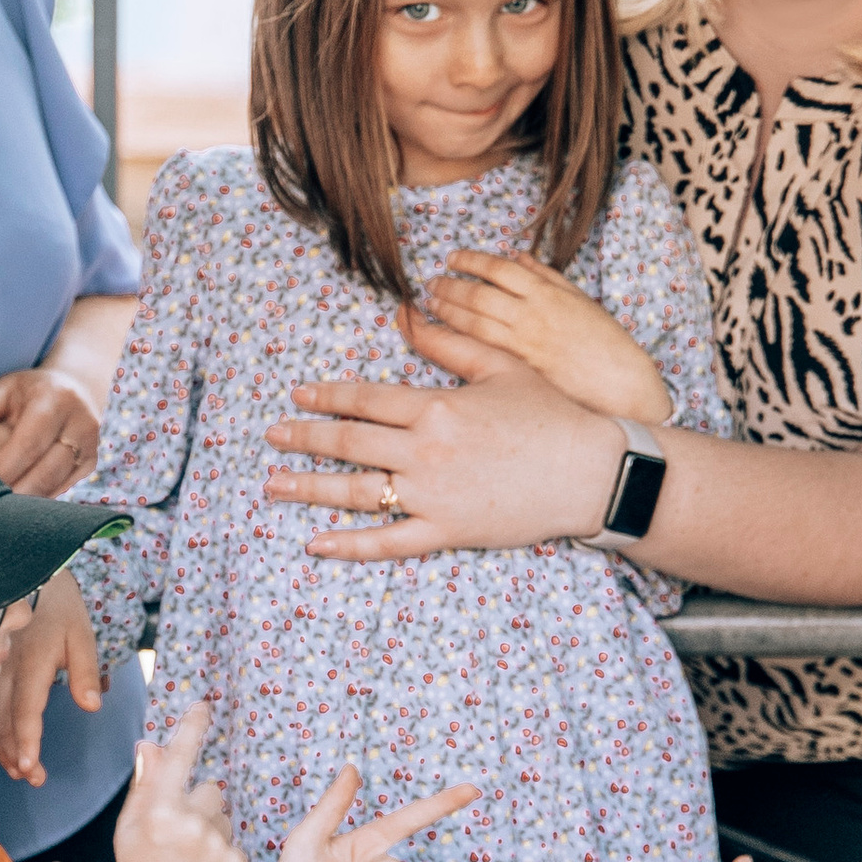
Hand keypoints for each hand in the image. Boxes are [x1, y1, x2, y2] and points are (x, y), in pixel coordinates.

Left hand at [0, 365, 101, 496]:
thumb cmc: (30, 393)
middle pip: (47, 471)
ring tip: (0, 513)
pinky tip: (17, 507)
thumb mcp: (8, 386)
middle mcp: (80, 424)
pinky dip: (37, 499)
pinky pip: (61, 489)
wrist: (75, 392)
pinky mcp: (89, 465)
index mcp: (56, 400)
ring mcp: (89, 447)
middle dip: (16, 493)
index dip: (6, 468)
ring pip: (56, 485)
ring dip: (27, 501)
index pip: (30, 443)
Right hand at [0, 576, 106, 785]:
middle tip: (33, 780)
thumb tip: (92, 706)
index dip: (27, 740)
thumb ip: (87, 671)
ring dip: (3, 746)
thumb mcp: (82, 635)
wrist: (26, 576)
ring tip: (19, 771)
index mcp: (32, 662)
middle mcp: (6, 669)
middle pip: (5, 720)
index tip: (31, 768)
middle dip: (16, 754)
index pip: (27, 709)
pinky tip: (0, 746)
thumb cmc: (60, 608)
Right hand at [89, 699, 246, 861]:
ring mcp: (217, 845)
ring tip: (191, 861)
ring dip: (212, 831)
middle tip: (179, 838)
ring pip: (224, 818)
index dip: (191, 729)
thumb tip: (150, 744)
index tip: (203, 706)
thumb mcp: (129, 826)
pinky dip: (223, 855)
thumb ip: (144, 784)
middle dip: (198, 807)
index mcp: (159, 809)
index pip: (179, 757)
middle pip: (209, 791)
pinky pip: (235, 843)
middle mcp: (190, 822)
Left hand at [260, 356, 621, 563]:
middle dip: (304, 439)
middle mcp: (424, 450)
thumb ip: (450, 343)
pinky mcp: (446, 530)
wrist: (590, 472)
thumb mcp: (502, 367)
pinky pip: (387, 543)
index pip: (364, 399)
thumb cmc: (552, 416)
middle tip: (272, 438)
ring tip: (273, 485)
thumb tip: (407, 315)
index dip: (326, 397)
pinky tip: (315, 544)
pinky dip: (348, 545)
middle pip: (348, 443)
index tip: (297, 397)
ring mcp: (432, 494)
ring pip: (356, 492)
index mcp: (435, 406)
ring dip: (309, 488)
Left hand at [416, 253, 672, 423]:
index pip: (500, 268)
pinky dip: (457, 338)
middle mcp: (533, 315)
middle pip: (479, 293)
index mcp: (548, 293)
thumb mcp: (580, 301)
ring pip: (474, 321)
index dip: (471, 260)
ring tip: (430, 304)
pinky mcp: (519, 371)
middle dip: (450, 286)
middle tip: (430, 284)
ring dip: (447, 311)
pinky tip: (442, 335)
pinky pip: (480, 350)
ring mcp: (524, 344)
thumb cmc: (606, 344)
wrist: (622, 385)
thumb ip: (546, 277)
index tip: (452, 259)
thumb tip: (517, 257)